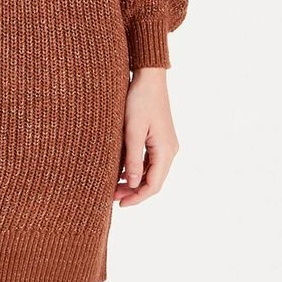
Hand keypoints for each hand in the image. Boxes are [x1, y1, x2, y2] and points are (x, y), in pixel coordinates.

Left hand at [114, 67, 178, 206]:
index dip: (137, 197)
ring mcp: (166, 144)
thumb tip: (133, 184)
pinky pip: (150, 160)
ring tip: (114, 186)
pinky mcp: (160, 138)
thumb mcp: (132, 130)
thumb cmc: (140, 100)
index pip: (153, 185)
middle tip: (111, 197)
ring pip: (151, 171)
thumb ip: (133, 159)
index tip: (119, 204)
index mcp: (166, 151)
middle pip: (153, 181)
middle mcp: (170, 150)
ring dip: (134, 181)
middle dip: (134, 191)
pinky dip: (137, 169)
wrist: (149, 77)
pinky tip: (122, 170)